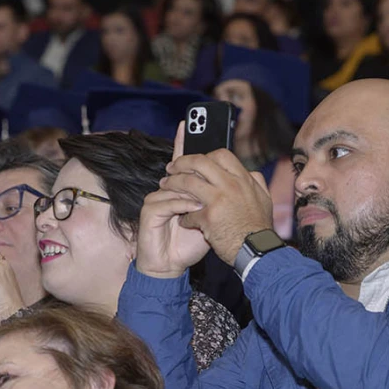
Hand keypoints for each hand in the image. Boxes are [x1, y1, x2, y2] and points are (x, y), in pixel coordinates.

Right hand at [135, 123, 210, 279]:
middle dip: (191, 167)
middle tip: (206, 174)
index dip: (184, 142)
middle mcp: (166, 190)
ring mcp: (156, 199)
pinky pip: (168, 202)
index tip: (186, 122)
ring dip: (192, 195)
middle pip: (178, 168)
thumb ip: (220, 200)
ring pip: (176, 186)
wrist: (170, 266)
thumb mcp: (212, 219)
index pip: (184, 161)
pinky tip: (190, 214)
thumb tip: (240, 180)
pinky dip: (182, 207)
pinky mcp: (148, 212)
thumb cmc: (190, 244)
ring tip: (203, 206)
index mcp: (181, 190)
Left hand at [160, 143, 274, 265]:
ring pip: (188, 182)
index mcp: (243, 179)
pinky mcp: (209, 218)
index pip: (221, 155)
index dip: (204, 155)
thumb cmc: (260, 228)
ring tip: (165, 187)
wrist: (258, 251)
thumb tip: (251, 173)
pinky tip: (182, 221)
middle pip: (200, 162)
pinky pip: (188, 212)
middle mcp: (231, 185)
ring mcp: (219, 200)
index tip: (195, 162)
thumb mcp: (264, 199)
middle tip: (172, 168)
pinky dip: (183, 216)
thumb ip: (256, 183)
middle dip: (182, 162)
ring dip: (173, 183)